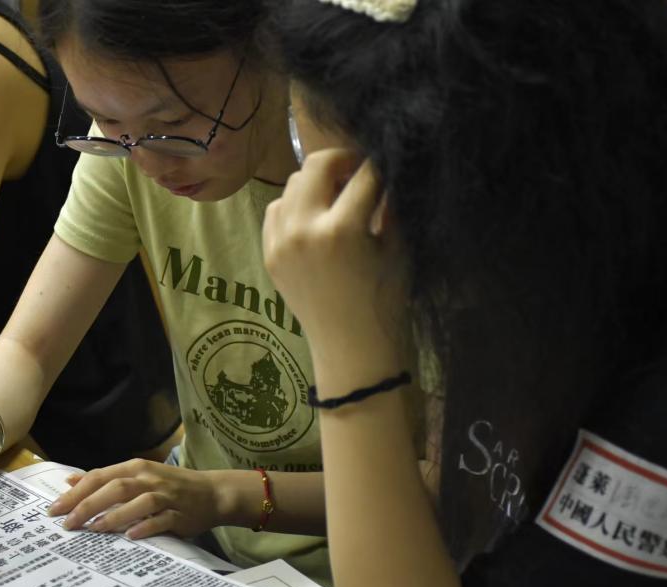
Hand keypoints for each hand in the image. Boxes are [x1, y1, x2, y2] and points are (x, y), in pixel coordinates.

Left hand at [46, 459, 230, 539]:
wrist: (212, 493)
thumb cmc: (170, 486)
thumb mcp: (138, 475)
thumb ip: (106, 478)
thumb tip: (71, 480)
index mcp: (135, 467)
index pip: (99, 476)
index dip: (75, 492)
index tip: (54, 509)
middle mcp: (148, 478)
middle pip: (114, 488)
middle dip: (87, 505)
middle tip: (66, 523)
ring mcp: (165, 496)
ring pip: (136, 502)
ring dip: (113, 516)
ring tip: (92, 529)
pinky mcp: (179, 514)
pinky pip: (160, 520)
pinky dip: (145, 526)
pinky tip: (130, 536)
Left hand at [262, 150, 407, 375]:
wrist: (351, 346)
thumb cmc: (385, 300)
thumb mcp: (397, 248)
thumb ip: (390, 204)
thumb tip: (390, 167)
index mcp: (342, 230)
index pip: (364, 175)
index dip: (382, 165)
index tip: (389, 164)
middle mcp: (304, 231)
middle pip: (316, 165)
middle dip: (343, 160)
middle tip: (360, 171)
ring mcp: (280, 243)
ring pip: (293, 185)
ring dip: (317, 182)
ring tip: (338, 195)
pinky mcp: (269, 254)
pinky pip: (276, 210)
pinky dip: (295, 205)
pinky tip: (316, 216)